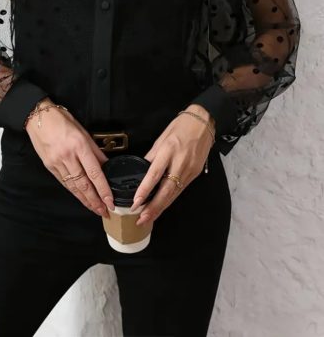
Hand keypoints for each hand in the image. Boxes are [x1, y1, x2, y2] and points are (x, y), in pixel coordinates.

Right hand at [25, 97, 114, 217]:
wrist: (38, 117)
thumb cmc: (62, 120)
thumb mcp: (83, 132)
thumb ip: (95, 151)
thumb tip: (107, 166)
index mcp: (79, 145)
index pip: (95, 173)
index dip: (103, 189)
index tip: (110, 201)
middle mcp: (67, 156)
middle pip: (84, 184)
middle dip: (95, 200)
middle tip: (104, 211)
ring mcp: (57, 162)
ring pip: (73, 186)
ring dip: (85, 200)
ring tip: (95, 208)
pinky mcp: (49, 166)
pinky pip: (64, 182)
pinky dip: (73, 191)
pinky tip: (80, 198)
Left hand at [130, 105, 215, 225]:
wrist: (204, 122)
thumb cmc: (181, 126)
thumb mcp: (162, 137)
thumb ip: (152, 155)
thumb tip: (142, 171)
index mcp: (169, 150)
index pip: (155, 174)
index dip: (145, 189)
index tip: (136, 202)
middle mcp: (180, 162)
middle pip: (166, 190)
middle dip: (153, 208)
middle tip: (141, 219)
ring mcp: (190, 170)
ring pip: (174, 193)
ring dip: (161, 207)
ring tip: (148, 218)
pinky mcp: (196, 174)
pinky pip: (180, 189)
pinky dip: (170, 199)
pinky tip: (162, 206)